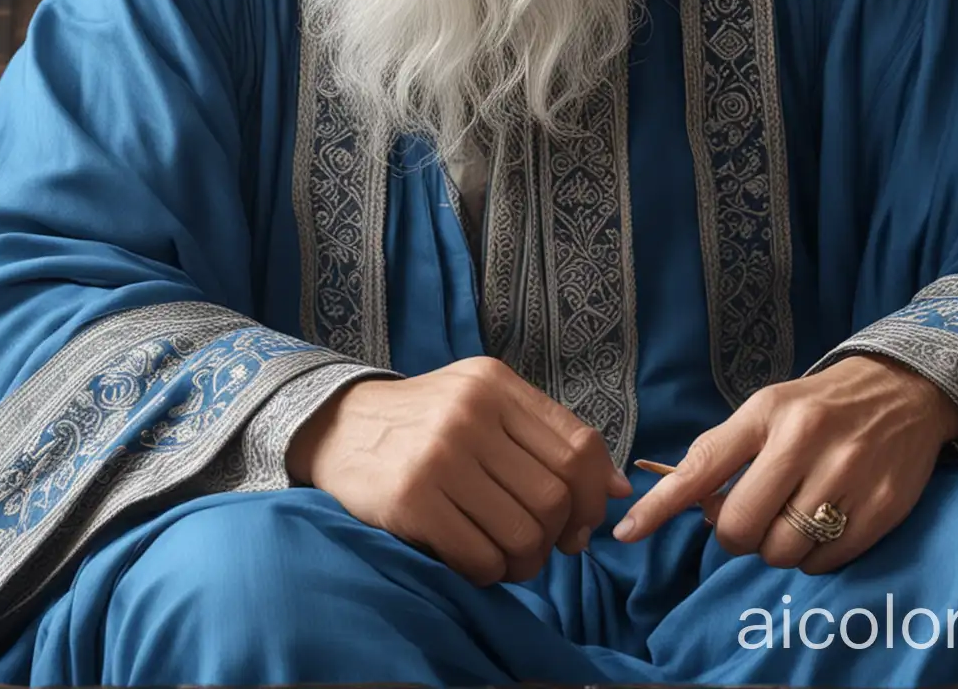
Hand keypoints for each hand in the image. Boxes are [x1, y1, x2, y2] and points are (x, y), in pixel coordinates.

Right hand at [285, 356, 631, 585]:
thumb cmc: (426, 421)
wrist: (338, 428)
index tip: (583, 520)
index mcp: (495, 385)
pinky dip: (490, 572)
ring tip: (511, 558)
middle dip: (559, 535)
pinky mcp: (411, 500)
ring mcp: (439, 456)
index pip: (578, 446)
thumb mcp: (484, 402)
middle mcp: (470, 414)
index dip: (593, 495)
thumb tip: (619, 486)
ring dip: (527, 561)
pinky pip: (480, 557)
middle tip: (544, 546)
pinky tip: (478, 561)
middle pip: (555, 496)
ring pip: (523, 532)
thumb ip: (549, 436)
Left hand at [612, 354, 957, 573]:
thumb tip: (688, 509)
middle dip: (736, 534)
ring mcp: (847, 476)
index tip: (626, 533)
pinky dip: (812, 556)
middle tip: (751, 516)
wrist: (905, 391)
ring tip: (792, 516)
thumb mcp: (766, 409)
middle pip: (741, 527)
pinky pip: (822, 562)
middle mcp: (806, 442)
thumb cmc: (819, 407)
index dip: (661, 506)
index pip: (703, 467)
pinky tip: (823, 524)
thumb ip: (723, 452)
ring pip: (781, 552)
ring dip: (776, 547)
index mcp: (769, 414)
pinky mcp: (882, 508)